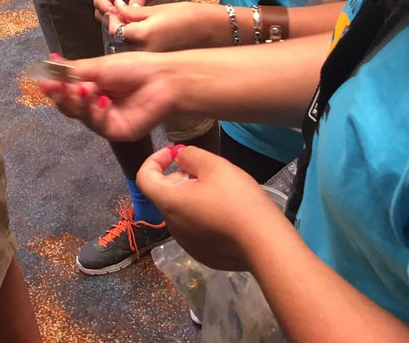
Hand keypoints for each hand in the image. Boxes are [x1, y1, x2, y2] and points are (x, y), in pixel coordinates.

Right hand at [38, 51, 176, 140]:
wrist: (162, 79)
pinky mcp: (114, 131)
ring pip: (79, 115)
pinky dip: (95, 112)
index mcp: (91, 85)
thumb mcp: (99, 65)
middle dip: (62, 95)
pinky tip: (103, 100)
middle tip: (59, 86)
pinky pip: (96, 124)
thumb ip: (73, 70)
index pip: (65, 89)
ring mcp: (104, 118)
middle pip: (68, 105)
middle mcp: (95, 103)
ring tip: (86, 88)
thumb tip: (47, 66)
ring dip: (79, 102)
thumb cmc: (134, 68)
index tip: (43, 81)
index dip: (54, 87)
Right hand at [93, 0, 169, 20]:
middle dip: (109, 18)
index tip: (118, 16)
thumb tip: (130, 17)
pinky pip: (120, 16)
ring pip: (109, 14)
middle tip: (123, 25)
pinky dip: (124, 22)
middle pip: (100, 9)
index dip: (105, 9)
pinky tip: (133, 25)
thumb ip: (137, 0)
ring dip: (116, 21)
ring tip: (129, 26)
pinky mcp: (125, 5)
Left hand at [106, 1, 224, 52]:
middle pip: (120, 42)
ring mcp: (154, 60)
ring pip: (130, 51)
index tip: (115, 12)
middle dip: (118, 30)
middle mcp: (146, 52)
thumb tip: (117, 7)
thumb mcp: (159, 9)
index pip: (116, 29)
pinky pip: (142, 56)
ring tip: (135, 26)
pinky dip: (139, 47)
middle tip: (122, 18)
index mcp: (144, 34)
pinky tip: (147, 37)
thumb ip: (134, 11)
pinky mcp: (161, 64)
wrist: (215, 30)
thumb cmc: (190, 15)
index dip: (113, 19)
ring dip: (128, 40)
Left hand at [137, 145, 291, 271]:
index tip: (174, 153)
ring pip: (181, 212)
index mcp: (169, 202)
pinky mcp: (203, 255)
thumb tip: (179, 157)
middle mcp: (171, 225)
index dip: (155, 160)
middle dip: (179, 177)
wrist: (265, 243)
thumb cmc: (237, 199)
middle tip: (205, 171)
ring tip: (220, 191)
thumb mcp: (214, 166)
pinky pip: (195, 229)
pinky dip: (202, 216)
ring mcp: (187, 243)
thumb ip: (190, 155)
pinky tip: (226, 214)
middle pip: (165, 195)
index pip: (144, 177)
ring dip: (191, 196)